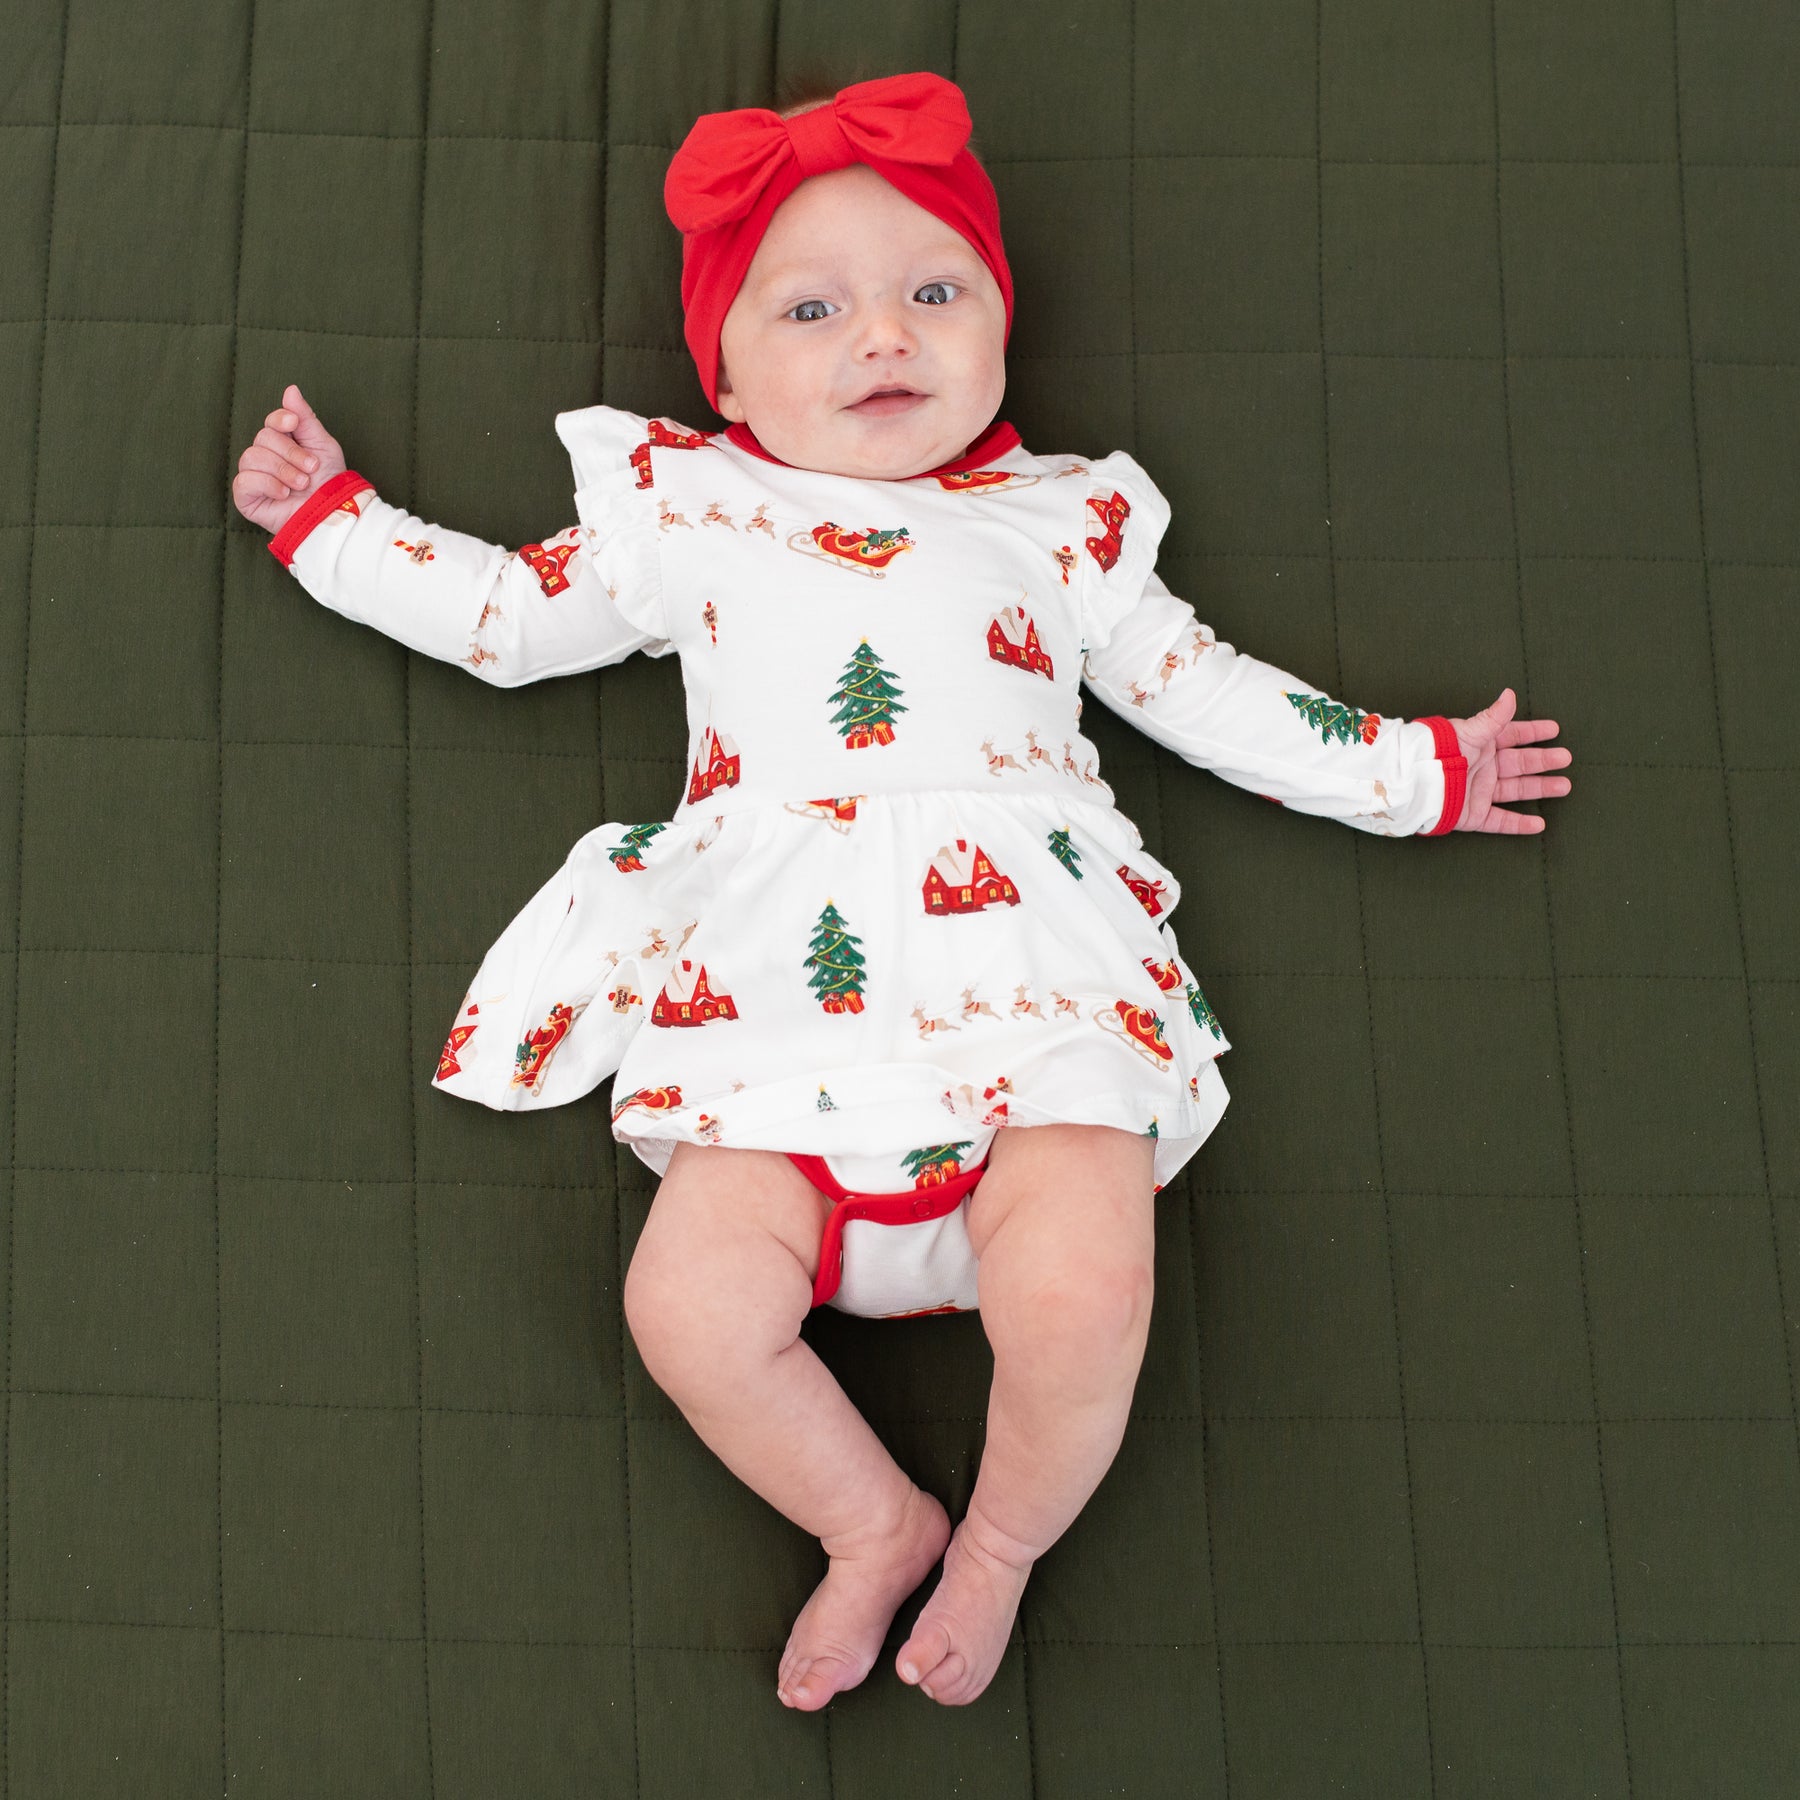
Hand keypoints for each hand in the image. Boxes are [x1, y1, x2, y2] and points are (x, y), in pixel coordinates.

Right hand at [231, 383, 347, 534]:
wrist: (332, 514)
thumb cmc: (329, 483)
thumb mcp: (322, 445)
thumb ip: (305, 417)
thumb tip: (290, 389)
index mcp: (282, 444)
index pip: (270, 422)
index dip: (280, 419)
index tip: (294, 424)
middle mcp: (265, 458)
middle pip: (263, 438)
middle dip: (291, 453)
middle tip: (311, 469)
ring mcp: (254, 477)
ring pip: (252, 457)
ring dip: (282, 470)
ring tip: (301, 484)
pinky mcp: (246, 498)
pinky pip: (244, 480)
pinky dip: (267, 484)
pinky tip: (284, 493)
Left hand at [1447, 687, 1571, 834]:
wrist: (1416, 781)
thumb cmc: (1440, 752)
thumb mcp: (1470, 732)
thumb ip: (1493, 717)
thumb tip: (1510, 693)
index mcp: (1481, 745)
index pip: (1512, 736)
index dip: (1533, 732)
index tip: (1554, 728)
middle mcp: (1482, 768)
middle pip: (1519, 764)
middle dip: (1543, 761)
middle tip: (1566, 758)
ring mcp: (1479, 792)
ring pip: (1516, 790)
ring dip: (1540, 789)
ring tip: (1564, 786)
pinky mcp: (1473, 815)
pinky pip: (1500, 821)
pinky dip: (1519, 824)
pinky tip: (1540, 824)